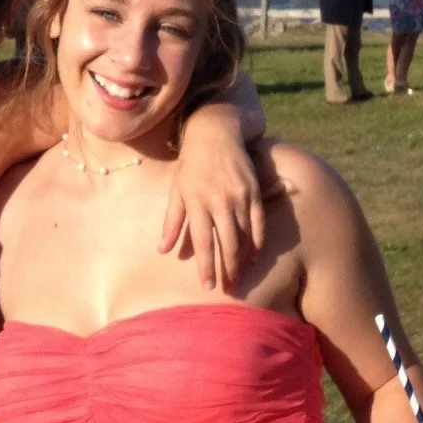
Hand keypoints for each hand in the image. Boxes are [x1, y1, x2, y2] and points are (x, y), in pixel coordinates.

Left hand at [159, 121, 266, 288]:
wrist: (215, 133)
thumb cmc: (191, 164)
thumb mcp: (176, 190)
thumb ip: (172, 221)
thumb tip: (163, 249)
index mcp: (197, 202)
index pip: (204, 242)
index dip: (207, 266)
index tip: (208, 285)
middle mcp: (220, 201)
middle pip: (228, 244)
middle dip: (229, 269)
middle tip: (229, 289)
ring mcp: (240, 196)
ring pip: (245, 236)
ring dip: (243, 259)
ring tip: (240, 276)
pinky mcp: (254, 191)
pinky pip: (259, 223)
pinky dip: (258, 241)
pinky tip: (254, 255)